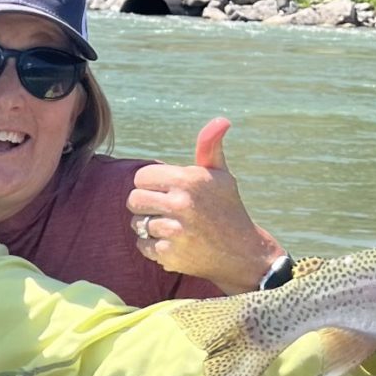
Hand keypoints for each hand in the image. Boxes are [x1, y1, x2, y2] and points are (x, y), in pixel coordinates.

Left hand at [128, 118, 283, 294]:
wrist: (242, 252)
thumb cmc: (227, 208)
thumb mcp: (220, 175)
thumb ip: (210, 146)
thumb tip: (222, 120)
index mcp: (189, 180)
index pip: (141, 177)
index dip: (151, 184)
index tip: (166, 191)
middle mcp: (181, 204)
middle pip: (134, 200)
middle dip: (146, 205)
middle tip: (165, 210)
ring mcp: (175, 231)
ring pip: (137, 224)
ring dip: (150, 227)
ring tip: (174, 227)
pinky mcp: (169, 255)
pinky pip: (142, 245)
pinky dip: (154, 246)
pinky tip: (174, 243)